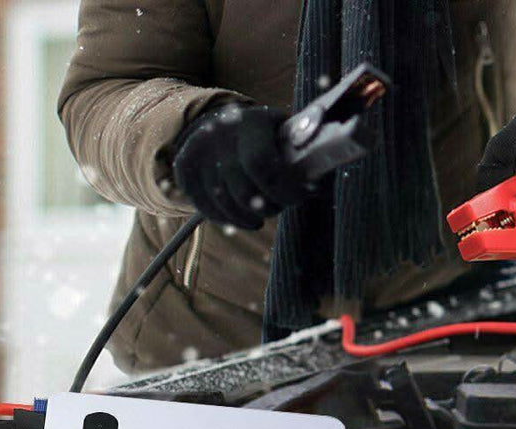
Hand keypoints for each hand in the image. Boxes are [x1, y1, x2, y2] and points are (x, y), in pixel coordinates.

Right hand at [172, 104, 308, 229]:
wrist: (220, 122)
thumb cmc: (268, 137)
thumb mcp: (288, 134)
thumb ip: (306, 151)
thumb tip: (330, 168)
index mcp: (252, 121)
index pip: (263, 165)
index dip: (284, 191)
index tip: (300, 197)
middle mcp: (220, 133)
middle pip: (244, 191)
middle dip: (269, 207)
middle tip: (280, 206)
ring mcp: (198, 151)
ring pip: (226, 205)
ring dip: (249, 218)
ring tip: (262, 214)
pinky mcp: (185, 169)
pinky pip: (208, 209)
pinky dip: (229, 220)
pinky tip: (245, 218)